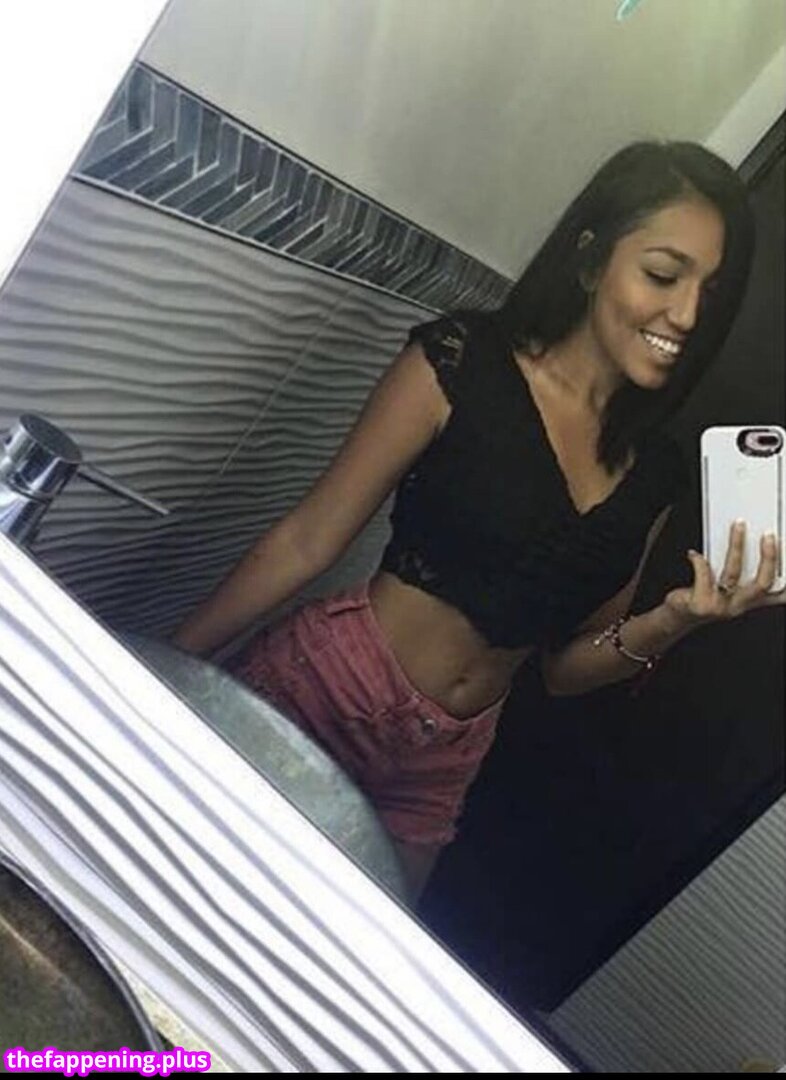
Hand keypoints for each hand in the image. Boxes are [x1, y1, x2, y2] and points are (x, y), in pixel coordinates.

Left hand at [662, 521, 784, 627]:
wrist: (679, 616)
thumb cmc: (704, 598)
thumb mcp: (731, 591)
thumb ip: (747, 576)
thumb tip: (758, 547)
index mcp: (750, 601)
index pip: (779, 594)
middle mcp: (739, 605)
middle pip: (763, 583)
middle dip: (769, 558)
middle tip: (769, 536)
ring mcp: (722, 606)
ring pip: (734, 574)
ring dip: (736, 546)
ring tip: (738, 527)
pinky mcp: (702, 604)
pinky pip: (704, 575)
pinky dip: (699, 561)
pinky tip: (694, 554)